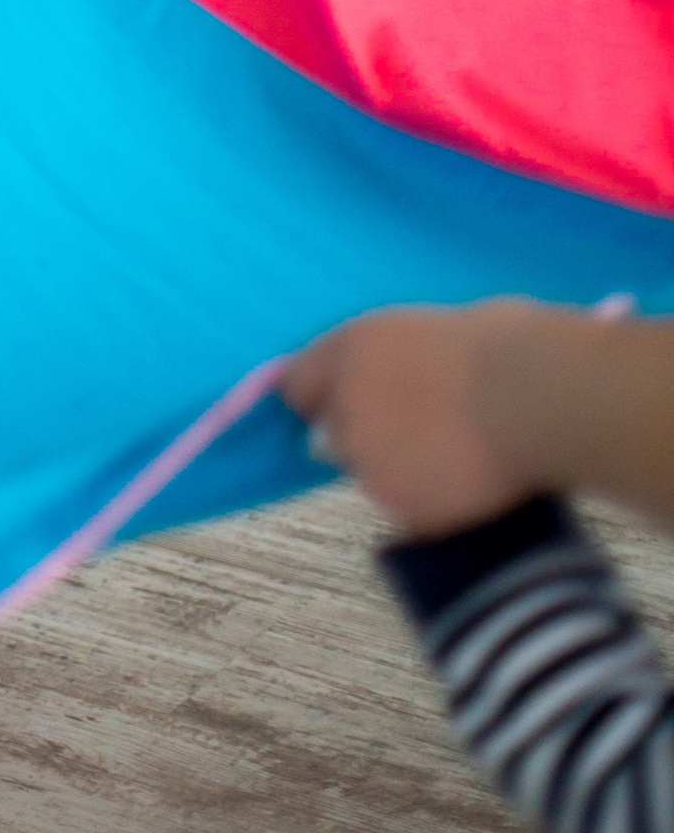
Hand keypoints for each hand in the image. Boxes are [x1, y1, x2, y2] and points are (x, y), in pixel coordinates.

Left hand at [281, 299, 556, 534]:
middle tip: (417, 435)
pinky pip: (406, 505)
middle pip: (328, 434)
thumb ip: (403, 356)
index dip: (326, 397)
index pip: (299, 383)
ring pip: (368, 472)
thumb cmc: (508, 345)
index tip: (349, 407)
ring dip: (398, 469)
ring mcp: (366, 456)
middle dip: (362, 436)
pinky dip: (429, 500)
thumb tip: (415, 368)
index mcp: (352, 346)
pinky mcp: (396, 500)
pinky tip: (467, 481)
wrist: (532, 398)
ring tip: (454, 456)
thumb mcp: (440, 327)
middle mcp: (344, 401)